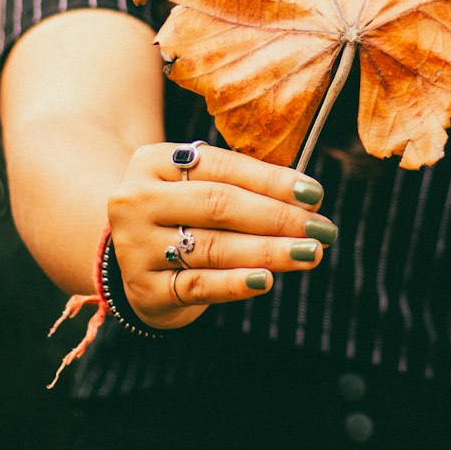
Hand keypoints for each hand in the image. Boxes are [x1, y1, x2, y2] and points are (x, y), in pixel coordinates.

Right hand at [107, 142, 336, 329]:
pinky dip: (236, 284)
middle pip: (218, 205)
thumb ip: (241, 183)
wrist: (128, 256)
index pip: (222, 166)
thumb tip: (307, 196)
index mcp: (153, 161)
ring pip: (213, 247)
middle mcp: (137, 200)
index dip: (271, 180)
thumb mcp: (196, 184)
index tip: (314, 193)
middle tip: (321, 227)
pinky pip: (198, 285)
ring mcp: (135, 246)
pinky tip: (267, 280)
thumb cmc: (181, 212)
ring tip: (310, 253)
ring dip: (269, 251)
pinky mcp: (143, 288)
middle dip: (277, 217)